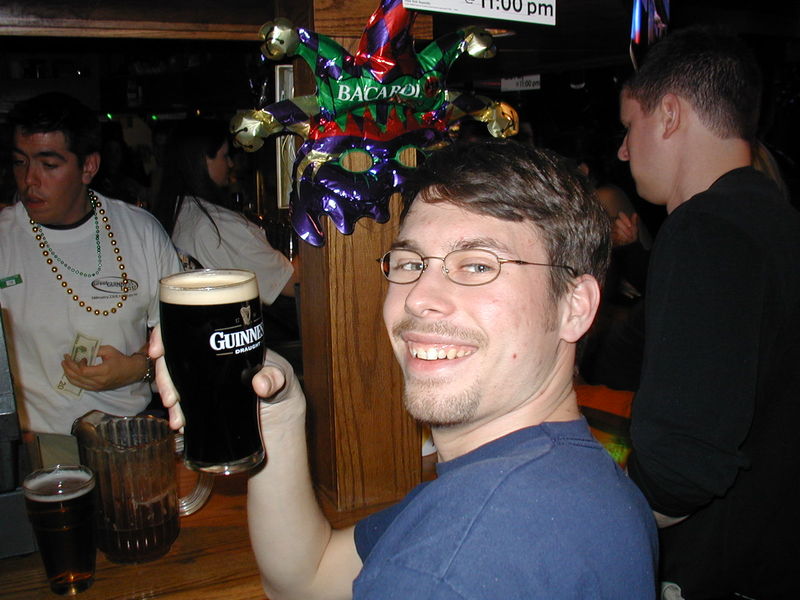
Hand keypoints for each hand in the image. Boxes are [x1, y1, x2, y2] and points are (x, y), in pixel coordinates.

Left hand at [61, 345, 144, 390]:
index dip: (77, 364)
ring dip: (68, 374)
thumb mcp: (109, 351)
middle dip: (68, 368)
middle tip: (65, 359)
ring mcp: (97, 387)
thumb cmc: (121, 360)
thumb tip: (82, 350)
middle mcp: (99, 381)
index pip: (83, 371)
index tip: (79, 357)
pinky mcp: (97, 389)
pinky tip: (71, 373)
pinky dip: (74, 380)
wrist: (131, 371)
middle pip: (77, 377)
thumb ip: (95, 350)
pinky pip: (81, 386)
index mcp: (103, 372)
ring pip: (77, 383)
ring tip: (65, 366)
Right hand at [149, 326, 301, 432]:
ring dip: (170, 397)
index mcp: (224, 342)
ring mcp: (203, 380)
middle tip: (171, 397)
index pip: (190, 329)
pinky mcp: (202, 401)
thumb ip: (274, 379)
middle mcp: (209, 359)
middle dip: (166, 377)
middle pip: (175, 358)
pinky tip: (180, 424)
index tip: (158, 350)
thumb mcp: (280, 378)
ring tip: (177, 418)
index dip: (167, 335)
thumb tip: (261, 384)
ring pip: (175, 381)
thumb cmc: (280, 384)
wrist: (280, 415)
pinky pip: (183, 403)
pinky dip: (178, 413)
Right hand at [612, 212, 638, 246]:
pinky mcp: (610, 235)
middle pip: (617, 221)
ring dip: (623, 234)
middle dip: (625, 228)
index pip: (620, 214)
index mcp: (623, 220)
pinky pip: (613, 235)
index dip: (625, 219)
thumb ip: (634, 221)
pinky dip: (619, 238)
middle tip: (630, 234)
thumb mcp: (635, 229)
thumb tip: (635, 214)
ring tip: (627, 238)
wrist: (629, 247)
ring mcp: (613, 229)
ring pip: (616, 229)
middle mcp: (616, 223)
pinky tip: (623, 240)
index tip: (630, 225)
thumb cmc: (633, 237)